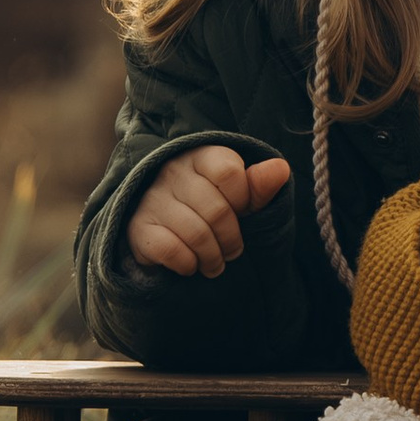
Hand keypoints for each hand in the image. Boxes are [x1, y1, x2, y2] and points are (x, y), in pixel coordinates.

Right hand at [128, 147, 290, 276]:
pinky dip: (187, 264)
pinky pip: (171, 250)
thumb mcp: (238, 195)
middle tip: (232, 252)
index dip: (243, 200)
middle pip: (217, 211)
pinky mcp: (138, 226)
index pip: (230, 173)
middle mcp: (173, 172)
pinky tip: (190, 264)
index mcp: (201, 156)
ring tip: (214, 263)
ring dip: (212, 258)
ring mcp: (153, 199)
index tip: (241, 212)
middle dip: (231, 240)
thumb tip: (280, 169)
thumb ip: (258, 185)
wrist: (161, 225)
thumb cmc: (209, 205)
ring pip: (196, 234)